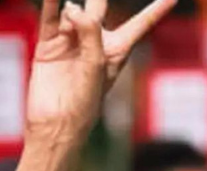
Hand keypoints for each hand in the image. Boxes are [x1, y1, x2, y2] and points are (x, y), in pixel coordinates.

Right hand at [26, 0, 175, 148]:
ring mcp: (71, 40)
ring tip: (71, 7)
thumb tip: (72, 6)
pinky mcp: (49, 42)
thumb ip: (90, 33)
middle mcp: (95, 41)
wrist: (55, 123)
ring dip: (72, 2)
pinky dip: (52, 3)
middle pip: (100, 5)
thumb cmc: (84, 102)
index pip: (141, 23)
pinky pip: (51, 15)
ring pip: (73, 8)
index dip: (157, 9)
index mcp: (117, 49)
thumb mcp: (96, 66)